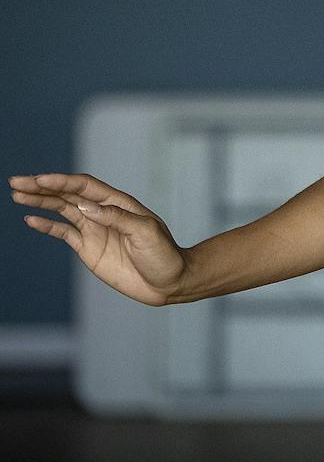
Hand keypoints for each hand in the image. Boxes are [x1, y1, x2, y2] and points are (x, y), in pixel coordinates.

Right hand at [10, 172, 187, 306]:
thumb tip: (86, 206)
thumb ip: (116, 218)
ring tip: (17, 195)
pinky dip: (47, 226)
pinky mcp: (89, 248)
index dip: (62, 181)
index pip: (85, 186)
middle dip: (42, 187)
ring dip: (40, 202)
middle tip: (16, 182)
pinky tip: (31, 219)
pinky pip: (63, 233)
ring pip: (62, 210)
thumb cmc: (163, 254)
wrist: (168, 282)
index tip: (39, 179)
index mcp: (118, 203)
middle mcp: (103, 212)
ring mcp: (94, 229)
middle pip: (68, 194)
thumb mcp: (145, 232)